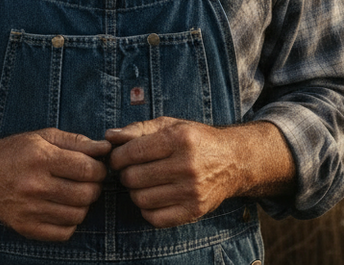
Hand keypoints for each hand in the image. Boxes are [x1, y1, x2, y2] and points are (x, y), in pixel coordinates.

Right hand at [0, 128, 111, 240]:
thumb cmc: (18, 151)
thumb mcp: (45, 136)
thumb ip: (78, 141)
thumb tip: (105, 148)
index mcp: (40, 158)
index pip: (86, 169)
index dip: (99, 169)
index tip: (96, 167)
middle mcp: (34, 185)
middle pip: (85, 194)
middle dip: (94, 187)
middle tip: (88, 181)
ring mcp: (29, 210)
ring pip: (77, 214)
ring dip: (83, 204)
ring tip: (75, 193)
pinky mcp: (25, 227)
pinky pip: (64, 232)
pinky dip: (70, 222)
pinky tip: (63, 208)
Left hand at [105, 117, 237, 227]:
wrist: (234, 161)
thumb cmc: (196, 140)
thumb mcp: (170, 125)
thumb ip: (138, 129)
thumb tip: (109, 136)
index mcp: (179, 139)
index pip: (132, 153)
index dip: (117, 157)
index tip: (118, 158)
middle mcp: (187, 166)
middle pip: (133, 178)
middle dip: (125, 174)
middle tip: (130, 170)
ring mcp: (192, 191)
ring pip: (141, 199)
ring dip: (135, 192)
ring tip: (142, 182)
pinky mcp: (194, 211)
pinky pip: (155, 218)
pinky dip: (147, 209)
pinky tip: (153, 197)